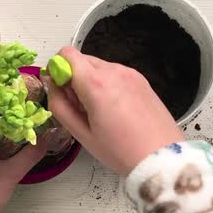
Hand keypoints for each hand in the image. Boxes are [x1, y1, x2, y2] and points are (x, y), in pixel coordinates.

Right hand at [44, 47, 183, 174]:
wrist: (161, 157)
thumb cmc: (123, 151)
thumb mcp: (82, 134)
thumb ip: (60, 105)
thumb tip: (51, 86)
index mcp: (96, 84)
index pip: (66, 55)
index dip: (58, 71)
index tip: (62, 91)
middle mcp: (115, 71)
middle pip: (81, 59)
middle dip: (74, 78)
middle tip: (80, 107)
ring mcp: (130, 74)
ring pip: (98, 66)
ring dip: (91, 82)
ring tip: (100, 112)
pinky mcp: (141, 80)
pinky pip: (115, 74)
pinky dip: (108, 85)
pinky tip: (115, 110)